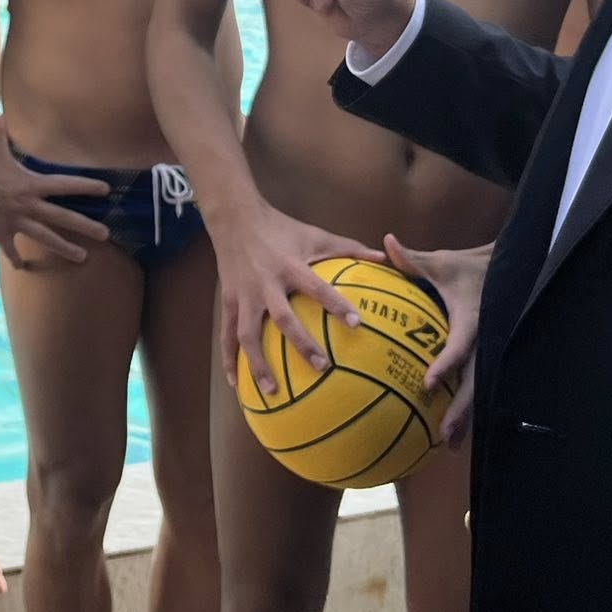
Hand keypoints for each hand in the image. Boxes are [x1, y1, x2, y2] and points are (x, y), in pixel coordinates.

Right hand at [0, 121, 110, 268]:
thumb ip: (1, 132)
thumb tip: (0, 115)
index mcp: (32, 183)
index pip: (66, 185)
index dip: (87, 187)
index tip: (106, 190)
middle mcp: (28, 204)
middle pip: (63, 217)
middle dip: (86, 226)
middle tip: (106, 234)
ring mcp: (15, 220)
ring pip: (46, 238)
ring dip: (65, 248)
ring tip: (82, 257)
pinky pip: (11, 250)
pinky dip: (16, 259)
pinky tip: (22, 267)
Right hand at [215, 201, 384, 398]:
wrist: (234, 219)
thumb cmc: (282, 228)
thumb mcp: (315, 234)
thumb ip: (349, 248)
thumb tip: (384, 256)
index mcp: (290, 266)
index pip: (317, 287)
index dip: (336, 304)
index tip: (356, 324)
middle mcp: (266, 283)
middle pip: (283, 318)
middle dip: (302, 344)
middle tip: (322, 368)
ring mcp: (244, 295)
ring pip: (248, 335)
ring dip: (259, 364)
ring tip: (273, 392)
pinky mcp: (229, 302)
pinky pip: (227, 336)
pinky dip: (229, 361)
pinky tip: (236, 385)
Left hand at [384, 233, 488, 446]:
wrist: (506, 270)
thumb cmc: (466, 267)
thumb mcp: (441, 262)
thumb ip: (412, 259)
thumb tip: (386, 242)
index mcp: (471, 320)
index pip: (459, 347)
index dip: (446, 364)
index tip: (429, 383)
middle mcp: (484, 341)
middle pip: (475, 382)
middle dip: (461, 410)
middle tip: (443, 434)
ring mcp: (489, 352)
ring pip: (478, 390)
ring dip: (465, 417)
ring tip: (447, 445)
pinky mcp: (487, 358)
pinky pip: (476, 385)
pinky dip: (464, 407)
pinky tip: (448, 431)